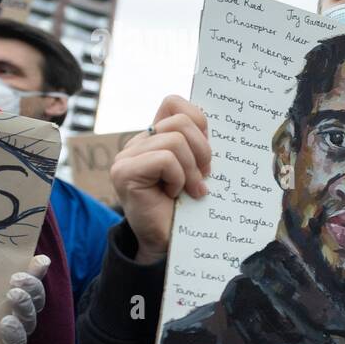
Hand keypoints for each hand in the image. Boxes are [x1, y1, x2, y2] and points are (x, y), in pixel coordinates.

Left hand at [0, 254, 49, 343]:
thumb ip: (1, 280)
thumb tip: (20, 257)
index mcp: (22, 305)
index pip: (35, 287)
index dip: (39, 274)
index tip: (40, 260)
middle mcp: (24, 320)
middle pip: (35, 303)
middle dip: (31, 289)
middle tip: (18, 278)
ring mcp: (18, 337)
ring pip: (29, 321)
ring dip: (24, 306)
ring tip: (13, 295)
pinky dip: (14, 333)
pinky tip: (6, 322)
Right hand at [111, 96, 211, 263]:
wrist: (169, 241)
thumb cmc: (188, 205)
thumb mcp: (199, 168)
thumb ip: (200, 144)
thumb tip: (220, 120)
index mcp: (155, 137)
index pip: (174, 103)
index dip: (198, 120)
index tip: (207, 151)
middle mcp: (138, 142)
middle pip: (181, 121)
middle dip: (203, 151)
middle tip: (203, 177)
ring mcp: (127, 156)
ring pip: (175, 140)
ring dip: (192, 170)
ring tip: (190, 190)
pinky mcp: (124, 172)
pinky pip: (165, 159)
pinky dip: (178, 178)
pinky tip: (172, 195)